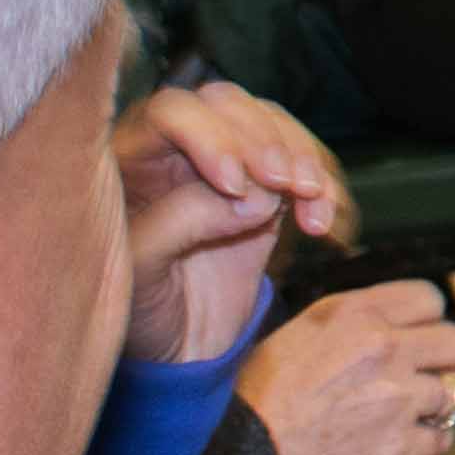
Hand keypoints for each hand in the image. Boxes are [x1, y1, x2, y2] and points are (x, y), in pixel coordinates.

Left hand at [114, 82, 345, 362]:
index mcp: (131, 160)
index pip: (170, 112)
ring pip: (269, 123)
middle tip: (285, 182)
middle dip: (263, 137)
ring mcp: (225, 164)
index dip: (209, 136)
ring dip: (301, 157)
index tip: (235, 185)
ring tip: (312, 202)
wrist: (178, 350)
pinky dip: (322, 187)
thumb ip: (181, 222)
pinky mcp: (264, 189)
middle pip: (224, 103)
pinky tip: (323, 224)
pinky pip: (300, 163)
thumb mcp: (138, 271)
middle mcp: (175, 150)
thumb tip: (252, 197)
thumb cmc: (139, 309)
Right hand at [240, 278, 454, 454]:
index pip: (430, 299)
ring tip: (414, 411)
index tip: (418, 336)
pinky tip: (402, 441)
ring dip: (438, 402)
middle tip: (423, 374)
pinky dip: (428, 442)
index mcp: (356, 315)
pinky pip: (444, 438)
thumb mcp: (297, 335)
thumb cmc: (257, 400)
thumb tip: (387, 323)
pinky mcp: (400, 448)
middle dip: (443, 359)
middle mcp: (384, 350)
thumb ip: (351, 323)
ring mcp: (397, 400)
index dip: (426, 320)